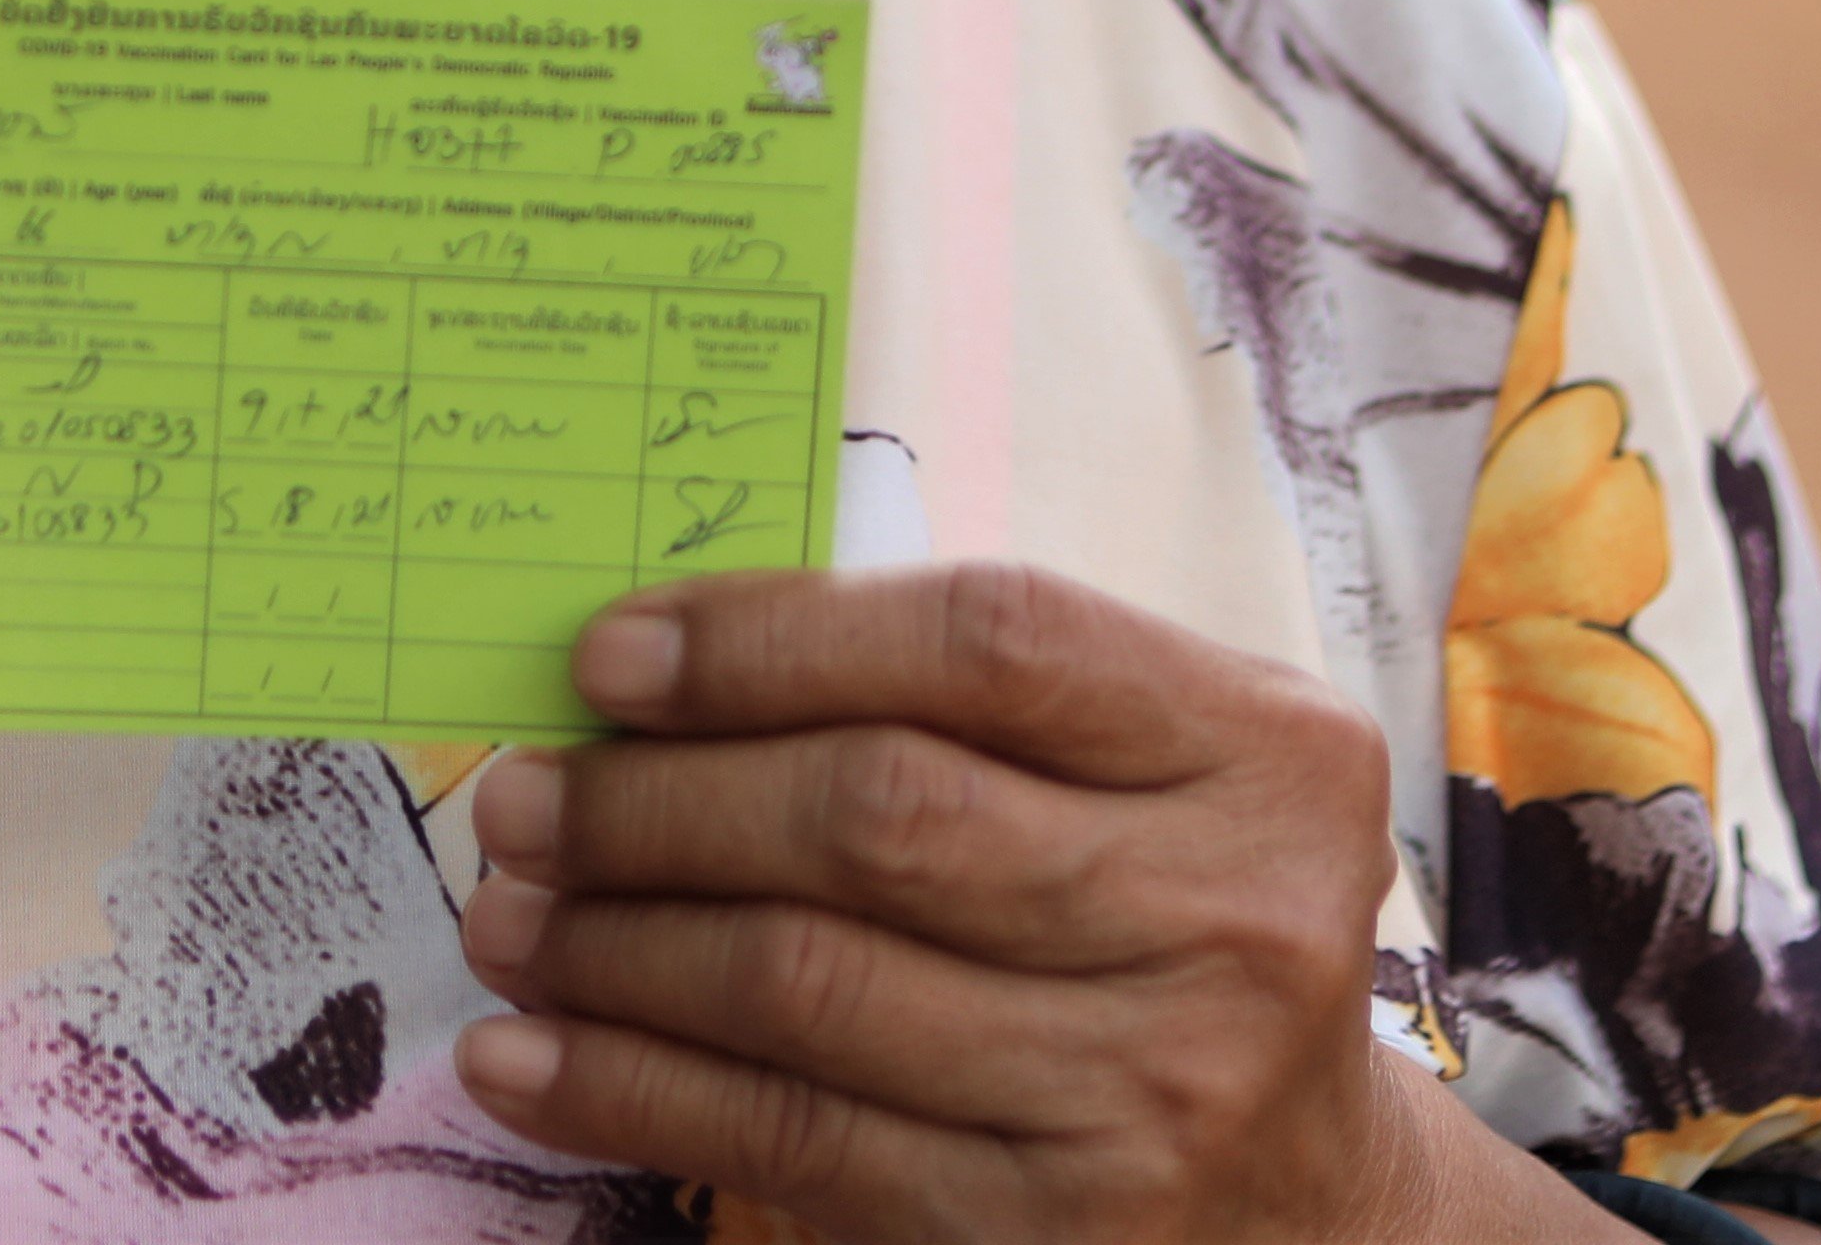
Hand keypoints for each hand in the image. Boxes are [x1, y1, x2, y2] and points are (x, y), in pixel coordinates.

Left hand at [446, 563, 1564, 1244]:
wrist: (1308, 1212)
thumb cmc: (1182, 936)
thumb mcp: (1165, 782)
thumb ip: (982, 705)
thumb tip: (672, 667)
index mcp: (1266, 755)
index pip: (989, 641)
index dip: (773, 636)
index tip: (610, 654)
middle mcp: (1230, 918)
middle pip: (881, 813)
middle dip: (661, 800)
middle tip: (526, 796)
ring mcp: (1146, 1089)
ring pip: (810, 984)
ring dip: (616, 945)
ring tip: (511, 913)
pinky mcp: (1048, 1234)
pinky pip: (790, 1139)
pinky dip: (631, 1091)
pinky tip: (532, 1058)